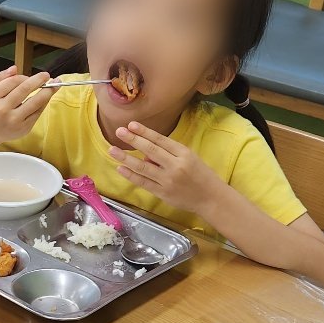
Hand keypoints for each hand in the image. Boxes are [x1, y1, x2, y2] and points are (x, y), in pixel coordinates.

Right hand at [0, 67, 54, 140]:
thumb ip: (0, 77)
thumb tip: (14, 69)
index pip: (12, 81)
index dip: (24, 76)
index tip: (31, 76)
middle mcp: (1, 110)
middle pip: (24, 89)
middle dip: (38, 80)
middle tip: (46, 75)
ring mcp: (13, 120)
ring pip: (35, 102)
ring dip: (47, 92)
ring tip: (55, 85)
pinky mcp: (23, 128)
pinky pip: (37, 112)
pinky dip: (44, 103)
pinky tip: (47, 97)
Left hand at [109, 121, 226, 214]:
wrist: (211, 198)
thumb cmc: (201, 175)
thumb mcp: (190, 158)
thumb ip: (169, 153)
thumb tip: (146, 153)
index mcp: (184, 153)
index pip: (161, 140)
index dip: (145, 132)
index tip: (131, 124)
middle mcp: (175, 166)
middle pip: (150, 151)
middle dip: (133, 140)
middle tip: (119, 131)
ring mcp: (168, 181)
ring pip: (143, 167)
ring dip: (126, 158)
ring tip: (112, 150)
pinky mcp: (162, 193)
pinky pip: (143, 182)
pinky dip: (130, 175)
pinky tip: (120, 168)